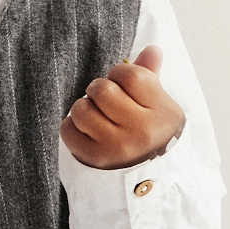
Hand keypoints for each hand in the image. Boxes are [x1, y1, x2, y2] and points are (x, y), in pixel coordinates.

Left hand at [59, 44, 182, 169]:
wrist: (146, 179)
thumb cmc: (150, 133)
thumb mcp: (159, 105)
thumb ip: (151, 75)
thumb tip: (152, 49)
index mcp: (162, 112)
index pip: (130, 75)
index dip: (119, 74)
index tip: (122, 85)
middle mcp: (141, 130)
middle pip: (103, 90)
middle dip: (98, 90)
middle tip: (105, 101)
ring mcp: (117, 147)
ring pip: (82, 109)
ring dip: (83, 108)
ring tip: (95, 116)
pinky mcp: (95, 160)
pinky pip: (68, 130)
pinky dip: (71, 127)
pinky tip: (85, 131)